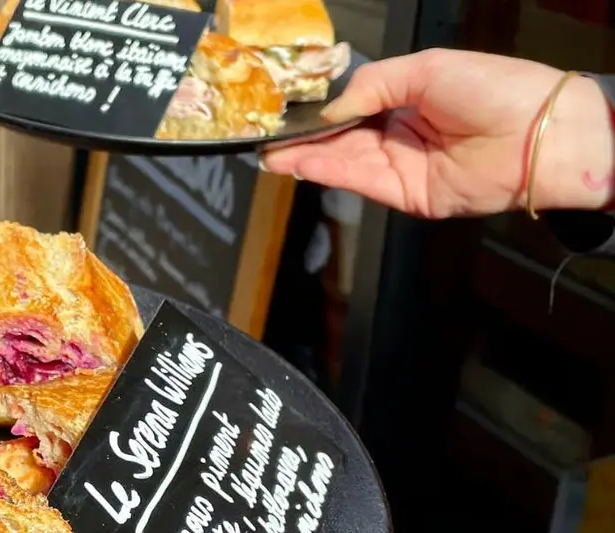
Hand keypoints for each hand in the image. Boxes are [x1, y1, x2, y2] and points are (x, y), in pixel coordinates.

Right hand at [261, 48, 614, 217]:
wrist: (539, 134)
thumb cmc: (492, 88)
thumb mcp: (425, 68)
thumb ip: (371, 85)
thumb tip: (329, 109)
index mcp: (409, 98)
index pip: (354, 105)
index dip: (320, 109)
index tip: (286, 110)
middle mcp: (401, 133)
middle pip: (342, 137)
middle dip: (304, 138)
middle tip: (263, 138)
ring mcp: (402, 166)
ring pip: (344, 161)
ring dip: (306, 157)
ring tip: (269, 154)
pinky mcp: (405, 195)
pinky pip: (360, 181)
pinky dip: (328, 172)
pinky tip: (299, 163)